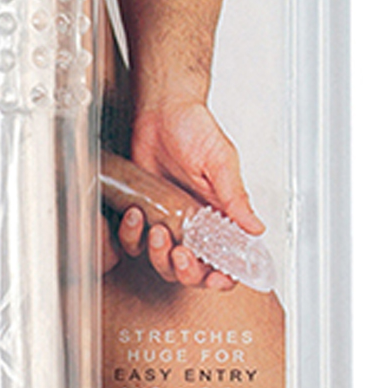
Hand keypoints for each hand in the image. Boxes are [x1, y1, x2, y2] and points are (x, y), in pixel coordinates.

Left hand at [116, 96, 263, 289]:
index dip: (222, 276)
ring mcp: (167, 219)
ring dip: (158, 254)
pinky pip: (134, 240)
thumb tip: (255, 228)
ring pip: (161, 261)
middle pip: (191, 270)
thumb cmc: (194, 127)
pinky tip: (136, 215)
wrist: (160, 109)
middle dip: (186, 271)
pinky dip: (132, 236)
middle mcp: (193, 222)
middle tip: (181, 253)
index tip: (217, 277)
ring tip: (157, 230)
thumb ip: (235, 197)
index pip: (224, 259)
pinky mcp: (143, 212)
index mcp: (218, 214)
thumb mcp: (220, 162)